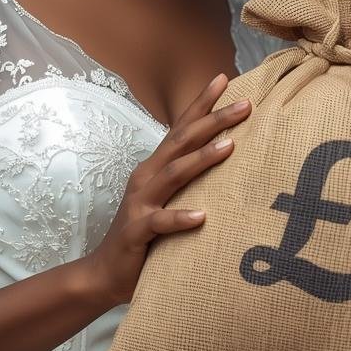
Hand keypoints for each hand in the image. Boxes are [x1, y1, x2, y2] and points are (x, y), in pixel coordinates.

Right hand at [82, 73, 249, 308]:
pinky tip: (202, 217)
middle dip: (214, 120)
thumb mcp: (169, 199)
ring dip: (202, 159)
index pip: (182, 128)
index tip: (226, 78)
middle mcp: (147, 177)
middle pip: (182, 142)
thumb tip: (227, 157)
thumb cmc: (146, 233)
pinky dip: (181, 218)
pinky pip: (160, 222)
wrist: (105, 272)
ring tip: (230, 147)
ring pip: (174, 174)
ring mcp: (140, 203)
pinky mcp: (137, 231)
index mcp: (157, 167)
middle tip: (245, 104)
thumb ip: (190, 178)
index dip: (202, 103)